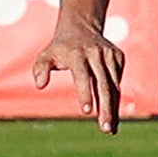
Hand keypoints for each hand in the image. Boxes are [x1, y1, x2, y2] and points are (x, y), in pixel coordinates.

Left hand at [32, 13, 125, 132]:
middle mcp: (96, 53)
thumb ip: (40, 69)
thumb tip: (39, 85)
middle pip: (103, 84)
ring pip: (114, 86)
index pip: (82, 75)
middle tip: (105, 129)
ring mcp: (110, 55)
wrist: (81, 27)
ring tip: (109, 129)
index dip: (84, 93)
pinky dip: (115, 99)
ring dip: (113, 109)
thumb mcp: (45, 55)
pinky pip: (117, 82)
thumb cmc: (59, 48)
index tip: (86, 112)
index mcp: (77, 53)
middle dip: (105, 108)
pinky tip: (112, 115)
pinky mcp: (119, 57)